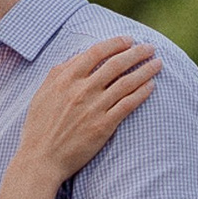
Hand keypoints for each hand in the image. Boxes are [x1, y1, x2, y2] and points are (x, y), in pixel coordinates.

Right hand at [16, 36, 159, 180]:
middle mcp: (82, 90)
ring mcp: (94, 108)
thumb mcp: (43, 92)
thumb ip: (61, 71)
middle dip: (137, 53)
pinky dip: (142, 93)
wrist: (41, 158)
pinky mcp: (103, 126)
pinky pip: (128, 105)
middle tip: (150, 48)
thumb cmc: (40, 126)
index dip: (116, 43)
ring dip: (145, 71)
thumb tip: (80, 56)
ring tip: (158, 64)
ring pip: (126, 83)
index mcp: (66, 78)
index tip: (129, 40)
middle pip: (116, 64)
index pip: (97, 52)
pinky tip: (151, 86)